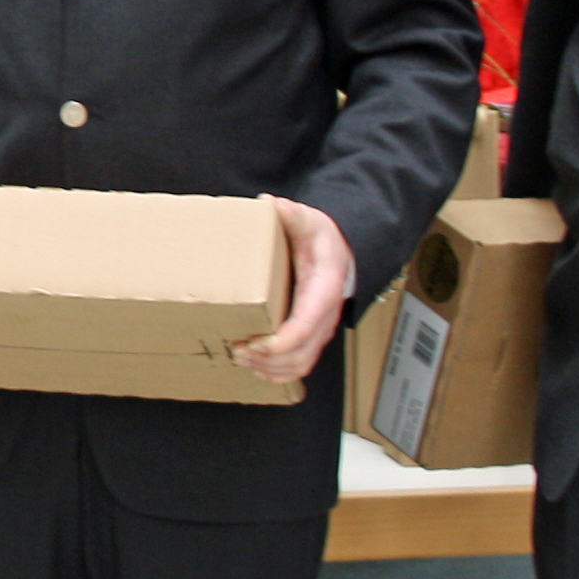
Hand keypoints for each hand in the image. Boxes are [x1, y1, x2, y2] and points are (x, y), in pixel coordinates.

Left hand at [230, 196, 354, 384]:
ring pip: (301, 364)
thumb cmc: (322, 239)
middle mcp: (325, 316)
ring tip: (241, 358)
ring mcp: (320, 330)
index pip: (307, 324)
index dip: (282, 341)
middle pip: (301, 352)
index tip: (256, 343)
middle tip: (237, 349)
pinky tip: (258, 369)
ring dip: (270, 368)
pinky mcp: (312, 337)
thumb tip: (272, 204)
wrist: (341, 253)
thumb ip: (293, 213)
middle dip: (268, 358)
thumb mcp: (310, 220)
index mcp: (324, 288)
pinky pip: (301, 365)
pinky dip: (279, 374)